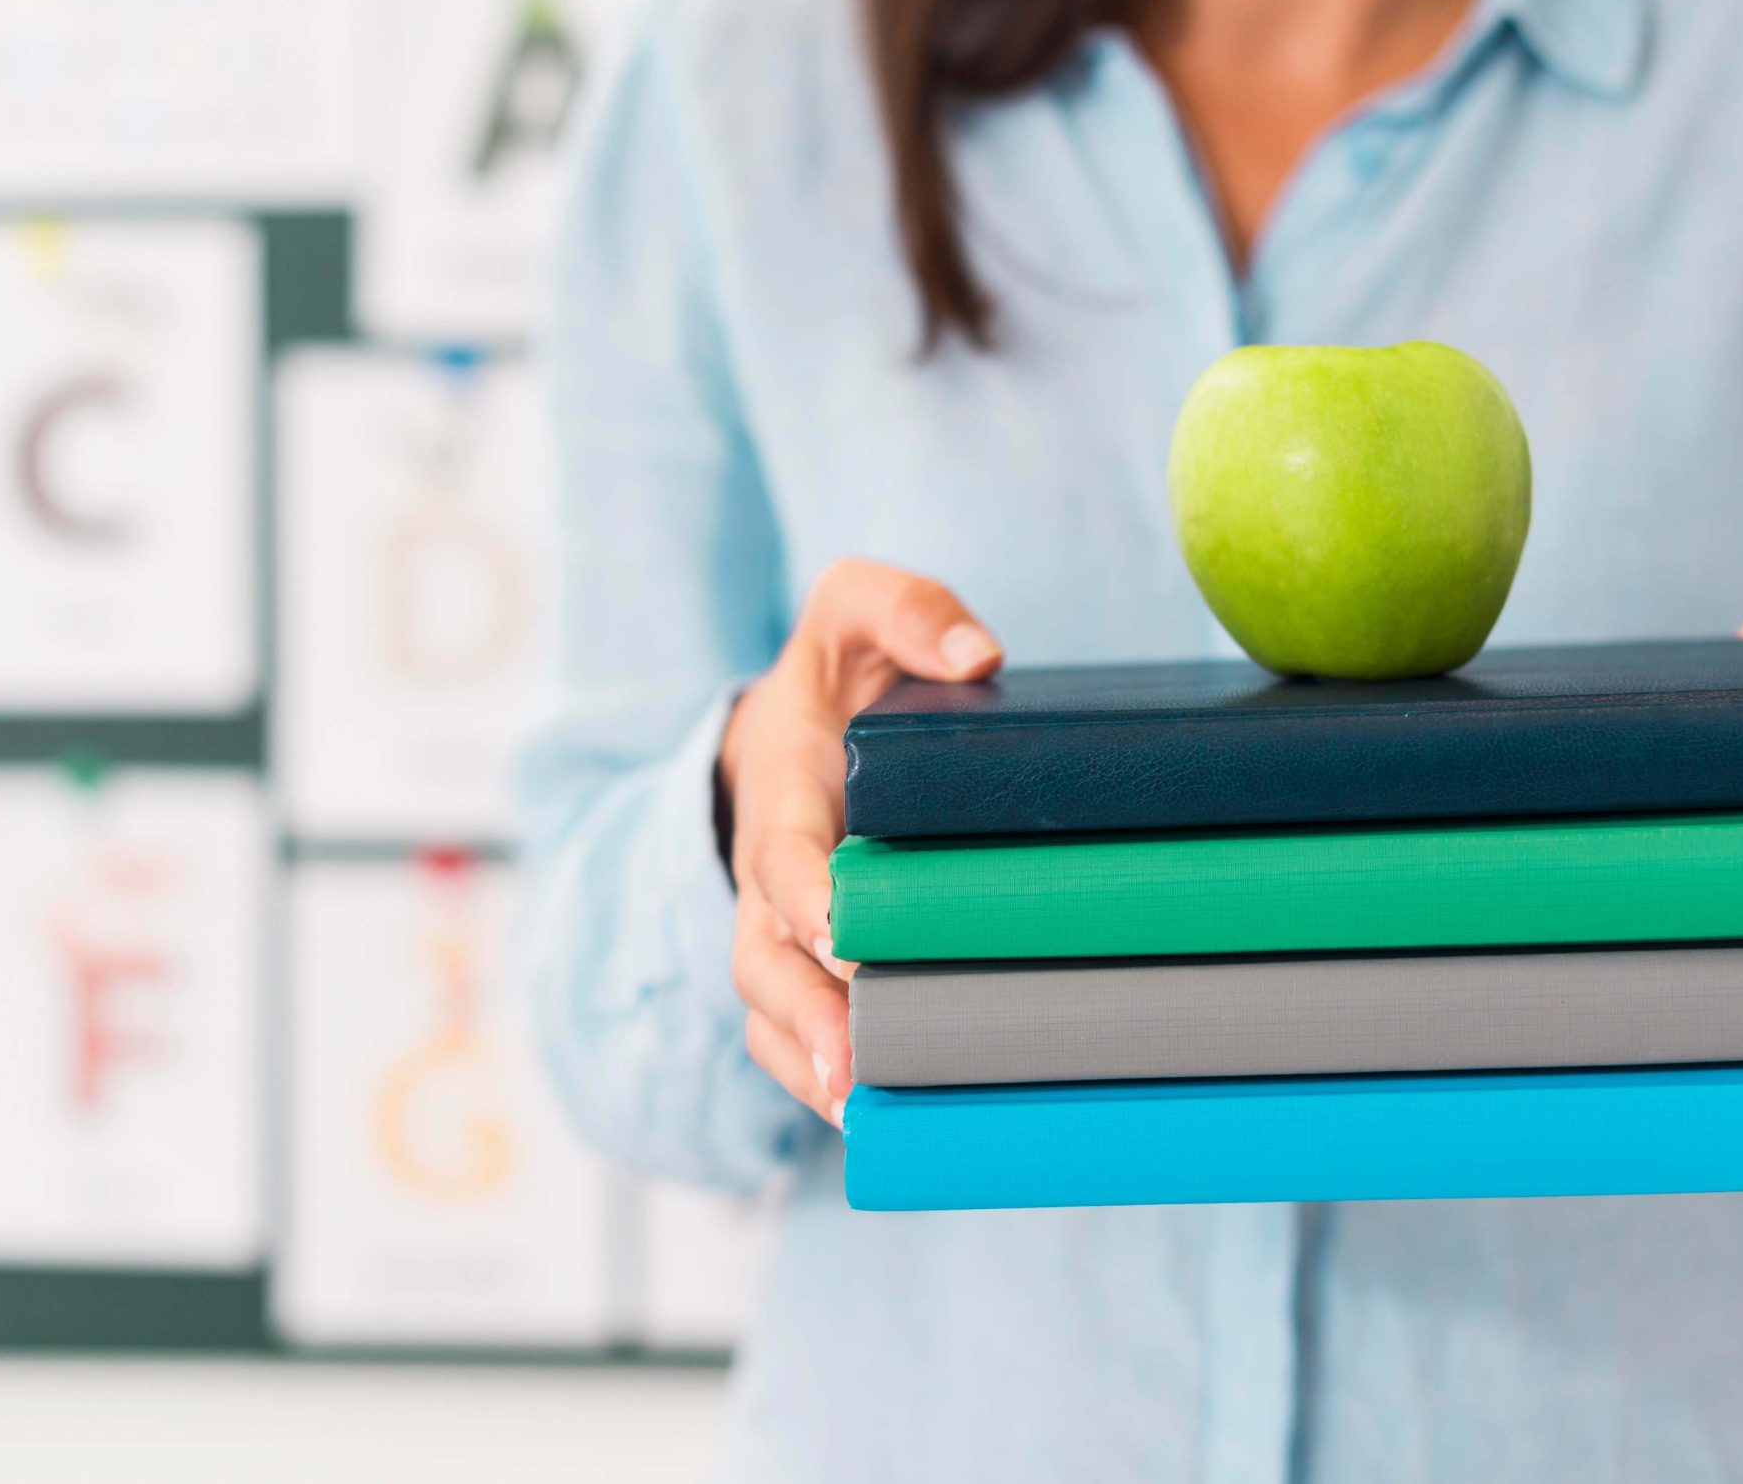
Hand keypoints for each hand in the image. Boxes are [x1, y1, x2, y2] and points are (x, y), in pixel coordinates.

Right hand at [720, 560, 1003, 1123]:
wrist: (782, 735)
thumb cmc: (838, 679)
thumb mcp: (855, 611)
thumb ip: (906, 611)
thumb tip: (978, 659)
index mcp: (783, 787)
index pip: (783, 849)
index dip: (806, 898)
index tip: (845, 935)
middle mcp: (766, 877)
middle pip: (763, 958)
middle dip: (804, 1015)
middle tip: (853, 1066)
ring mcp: (774, 938)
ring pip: (770, 1015)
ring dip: (810, 1069)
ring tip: (863, 1117)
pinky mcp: (797, 979)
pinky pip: (791, 1044)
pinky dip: (821, 1088)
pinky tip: (880, 1130)